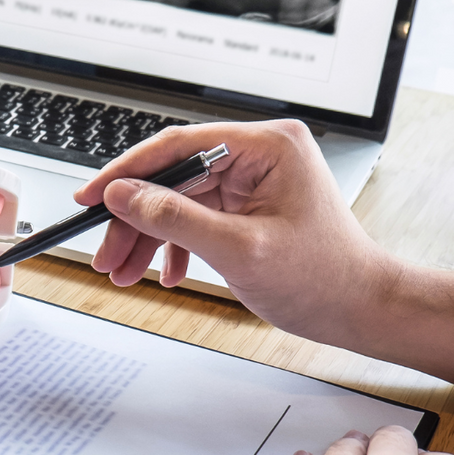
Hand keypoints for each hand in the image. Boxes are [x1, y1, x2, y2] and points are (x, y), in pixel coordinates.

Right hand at [70, 121, 453, 381]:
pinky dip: (175, 245)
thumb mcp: (239, 250)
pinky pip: (197, 216)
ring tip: (124, 272)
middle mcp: (261, 154)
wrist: (361, 309)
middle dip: (135, 218)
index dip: (128, 172)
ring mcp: (256, 180)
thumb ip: (175, 218)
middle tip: (105, 253)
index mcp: (268, 146)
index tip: (92, 196)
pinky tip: (165, 272)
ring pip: (180, 199)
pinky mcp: (250, 205)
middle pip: (174, 175)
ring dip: (149, 237)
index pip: (180, 145)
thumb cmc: (323, 279)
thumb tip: (123, 195)